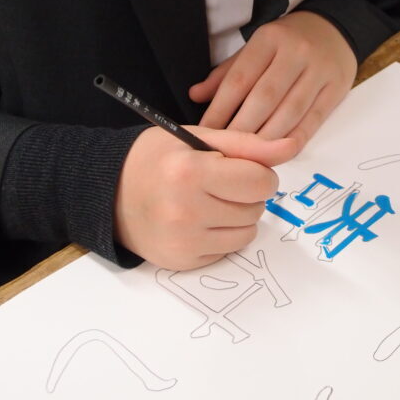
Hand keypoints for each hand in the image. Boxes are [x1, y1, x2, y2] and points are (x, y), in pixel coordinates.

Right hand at [115, 126, 298, 269]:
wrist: (107, 192)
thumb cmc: (155, 158)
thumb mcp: (197, 137)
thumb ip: (248, 144)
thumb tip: (292, 146)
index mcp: (190, 171)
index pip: (260, 181)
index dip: (257, 172)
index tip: (239, 168)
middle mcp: (185, 210)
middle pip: (256, 208)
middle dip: (246, 194)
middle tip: (219, 184)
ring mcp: (183, 241)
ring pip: (247, 233)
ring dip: (238, 217)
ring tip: (209, 201)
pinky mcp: (181, 262)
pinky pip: (227, 251)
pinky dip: (220, 236)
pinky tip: (197, 221)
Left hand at [188, 11, 356, 147]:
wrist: (334, 30)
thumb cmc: (287, 43)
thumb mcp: (256, 47)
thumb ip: (227, 72)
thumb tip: (195, 96)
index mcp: (269, 39)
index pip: (239, 79)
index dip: (220, 109)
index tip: (206, 131)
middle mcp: (295, 53)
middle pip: (264, 99)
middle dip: (241, 129)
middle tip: (225, 151)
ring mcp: (319, 71)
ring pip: (289, 113)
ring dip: (266, 140)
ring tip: (247, 157)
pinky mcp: (336, 89)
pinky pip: (313, 121)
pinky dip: (292, 141)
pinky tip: (276, 153)